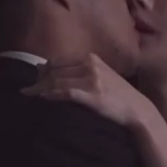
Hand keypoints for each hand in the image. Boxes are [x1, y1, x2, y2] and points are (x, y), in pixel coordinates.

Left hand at [21, 54, 150, 127]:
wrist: (137, 109)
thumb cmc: (118, 94)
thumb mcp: (100, 75)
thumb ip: (77, 71)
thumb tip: (46, 68)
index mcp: (91, 58)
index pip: (59, 60)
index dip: (43, 70)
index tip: (34, 80)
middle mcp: (90, 65)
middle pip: (55, 69)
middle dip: (38, 80)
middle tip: (28, 90)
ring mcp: (91, 80)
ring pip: (57, 80)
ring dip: (40, 88)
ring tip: (29, 95)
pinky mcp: (92, 95)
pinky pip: (65, 92)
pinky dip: (51, 95)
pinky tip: (42, 98)